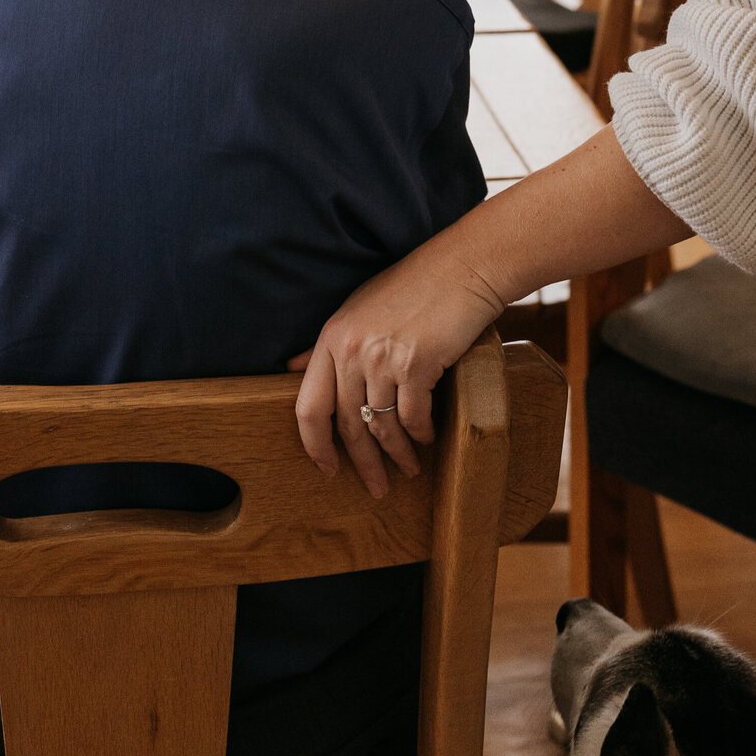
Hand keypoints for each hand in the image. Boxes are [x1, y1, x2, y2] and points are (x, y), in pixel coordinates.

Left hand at [289, 238, 506, 499]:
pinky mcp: (417, 363)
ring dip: (397, 454)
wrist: (463, 267)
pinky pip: (414, 416)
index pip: (308, 406)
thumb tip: (291, 368)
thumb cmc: (414, 287)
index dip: (315, 445)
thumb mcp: (358, 309)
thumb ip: (328, 344)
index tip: (327, 469)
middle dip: (363, 463)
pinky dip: (421, 433)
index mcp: (332, 337)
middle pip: (348, 424)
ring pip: (382, 425)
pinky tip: (427, 437)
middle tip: (377, 488)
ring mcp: (383, 356)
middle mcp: (351, 349)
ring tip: (408, 468)